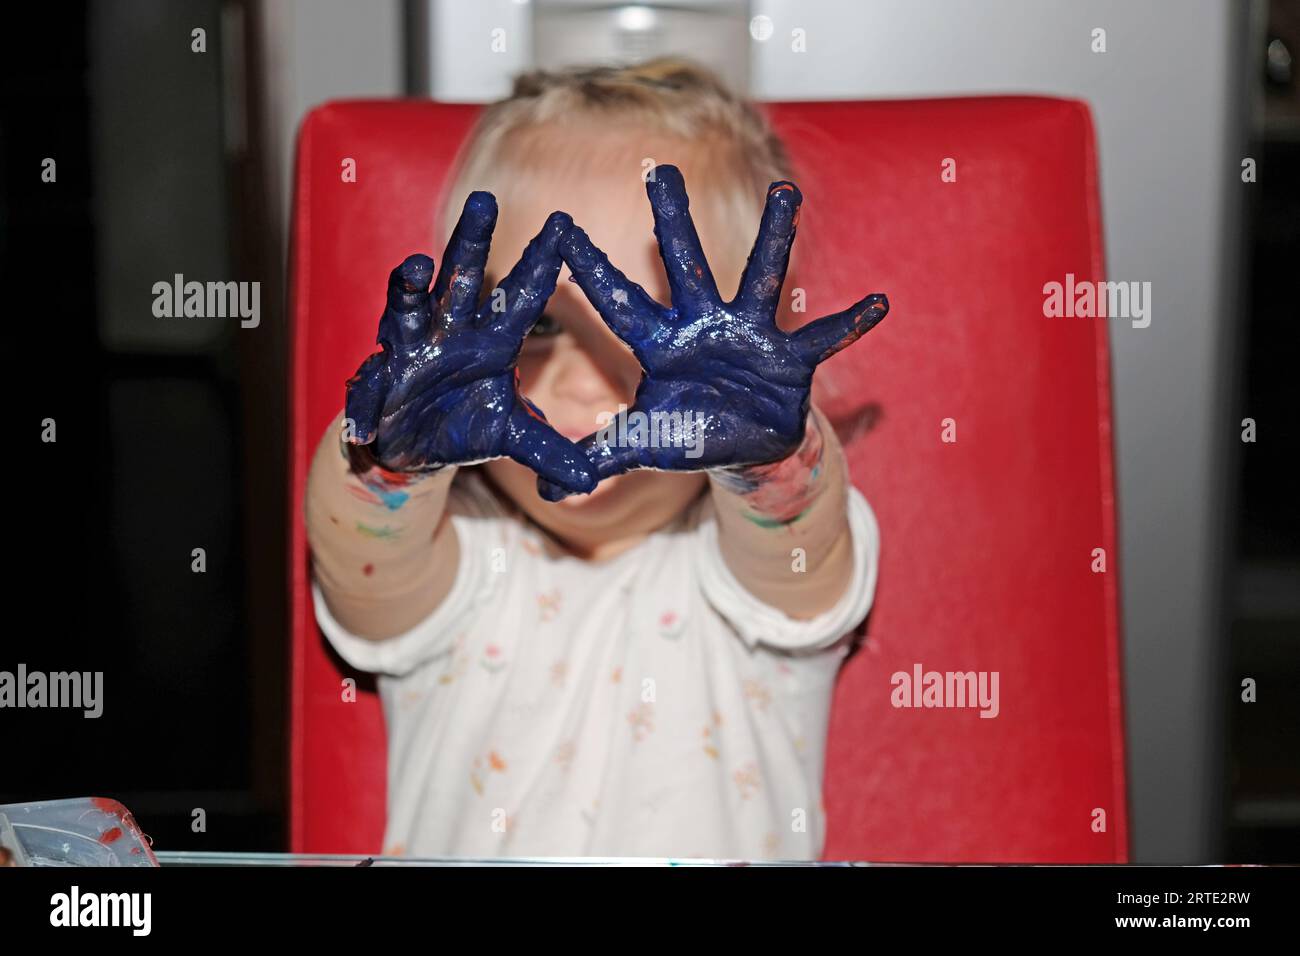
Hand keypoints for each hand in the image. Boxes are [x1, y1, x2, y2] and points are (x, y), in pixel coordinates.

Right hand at [343, 193, 596, 495]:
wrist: (414, 447)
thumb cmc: (466, 425)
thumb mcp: (512, 437)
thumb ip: (549, 451)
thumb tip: (587, 483)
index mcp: (490, 340)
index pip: (519, 297)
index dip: (539, 264)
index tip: (562, 227)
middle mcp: (449, 332)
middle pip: (460, 278)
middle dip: (470, 242)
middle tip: (485, 201)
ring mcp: (410, 349)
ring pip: (407, 307)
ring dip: (407, 288)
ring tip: (412, 269)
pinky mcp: (377, 378)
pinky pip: (368, 383)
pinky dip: (365, 397)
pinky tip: (365, 413)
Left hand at [539, 164, 887, 500]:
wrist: (743, 448)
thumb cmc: (688, 433)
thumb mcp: (643, 445)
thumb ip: (596, 456)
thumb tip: (542, 487)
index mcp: (662, 343)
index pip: (619, 302)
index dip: (590, 270)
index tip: (560, 228)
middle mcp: (704, 326)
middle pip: (685, 265)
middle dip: (673, 220)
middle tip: (659, 169)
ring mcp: (750, 335)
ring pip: (762, 277)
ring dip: (777, 237)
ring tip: (787, 194)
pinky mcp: (790, 357)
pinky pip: (825, 337)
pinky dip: (850, 324)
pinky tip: (878, 303)